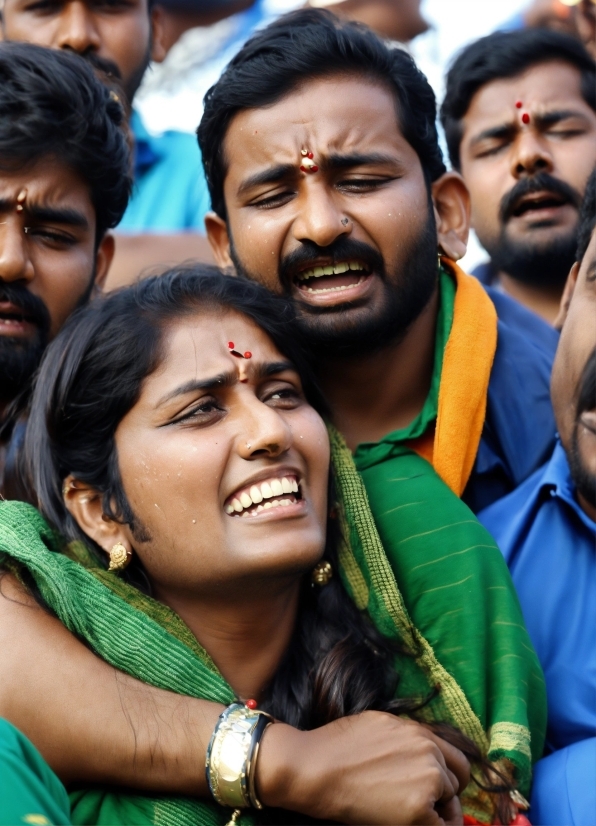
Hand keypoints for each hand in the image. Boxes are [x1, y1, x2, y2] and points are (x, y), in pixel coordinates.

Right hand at [256, 711, 469, 824]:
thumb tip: (419, 753)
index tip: (442, 790)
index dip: (450, 776)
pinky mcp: (418, 809)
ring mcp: (427, 779)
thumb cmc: (337, 746)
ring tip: (408, 815)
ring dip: (436, 811)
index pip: (455, 758)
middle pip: (456, 780)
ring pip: (449, 803)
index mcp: (419, 732)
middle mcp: (429, 751)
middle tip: (429, 808)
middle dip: (446, 795)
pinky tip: (410, 824)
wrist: (317, 767)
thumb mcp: (379, 725)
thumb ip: (407, 737)